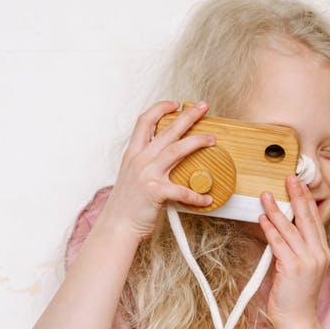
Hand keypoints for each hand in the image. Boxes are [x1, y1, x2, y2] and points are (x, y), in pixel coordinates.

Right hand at [100, 101, 215, 238]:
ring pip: (176, 150)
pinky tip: (207, 198)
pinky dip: (197, 195)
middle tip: (204, 107)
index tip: (175, 103)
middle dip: (188, 116)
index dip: (160, 108)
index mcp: (133, 154)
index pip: (145, 121)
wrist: (117, 225)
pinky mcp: (155, 192)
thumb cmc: (128, 203)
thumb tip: (166, 157)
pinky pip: (182, 190)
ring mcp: (147, 174)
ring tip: (212, 139)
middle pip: (167, 130)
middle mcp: (139, 160)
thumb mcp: (132, 175)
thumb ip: (146, 163)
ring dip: (197, 141)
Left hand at [259, 176, 328, 325]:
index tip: (300, 185)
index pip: (316, 221)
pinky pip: (279, 243)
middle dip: (297, 196)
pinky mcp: (293, 267)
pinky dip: (270, 229)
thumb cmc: (296, 296)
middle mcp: (318, 254)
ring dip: (277, 210)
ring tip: (266, 196)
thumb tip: (281, 230)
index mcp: (322, 253)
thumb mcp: (301, 269)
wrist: (298, 320)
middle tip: (290, 178)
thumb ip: (295, 249)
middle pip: (307, 219)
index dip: (308, 201)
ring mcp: (307, 261)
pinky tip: (262, 218)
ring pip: (290, 229)